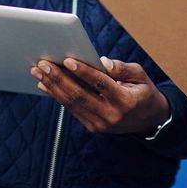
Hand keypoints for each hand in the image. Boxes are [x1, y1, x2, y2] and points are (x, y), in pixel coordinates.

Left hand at [31, 56, 170, 135]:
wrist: (148, 120)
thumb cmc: (143, 91)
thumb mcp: (140, 75)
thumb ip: (122, 68)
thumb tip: (102, 62)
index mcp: (125, 101)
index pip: (100, 84)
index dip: (83, 72)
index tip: (67, 60)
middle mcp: (111, 115)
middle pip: (80, 96)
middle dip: (59, 78)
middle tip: (42, 64)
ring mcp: (100, 124)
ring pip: (72, 104)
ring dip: (52, 87)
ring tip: (38, 71)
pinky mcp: (93, 127)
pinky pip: (72, 109)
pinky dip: (57, 96)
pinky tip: (45, 84)